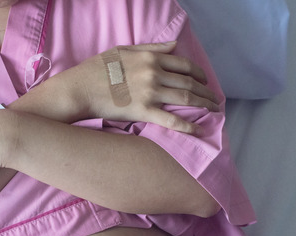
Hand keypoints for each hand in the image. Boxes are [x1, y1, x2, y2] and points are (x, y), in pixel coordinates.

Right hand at [59, 41, 219, 133]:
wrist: (80, 89)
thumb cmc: (97, 69)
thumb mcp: (123, 50)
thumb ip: (151, 47)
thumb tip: (174, 45)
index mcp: (150, 57)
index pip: (184, 65)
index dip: (199, 74)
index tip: (205, 82)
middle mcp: (154, 73)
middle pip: (189, 82)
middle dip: (206, 92)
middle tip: (215, 100)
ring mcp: (150, 92)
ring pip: (186, 98)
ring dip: (204, 105)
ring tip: (213, 112)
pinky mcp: (143, 111)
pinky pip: (172, 120)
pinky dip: (189, 125)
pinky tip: (200, 130)